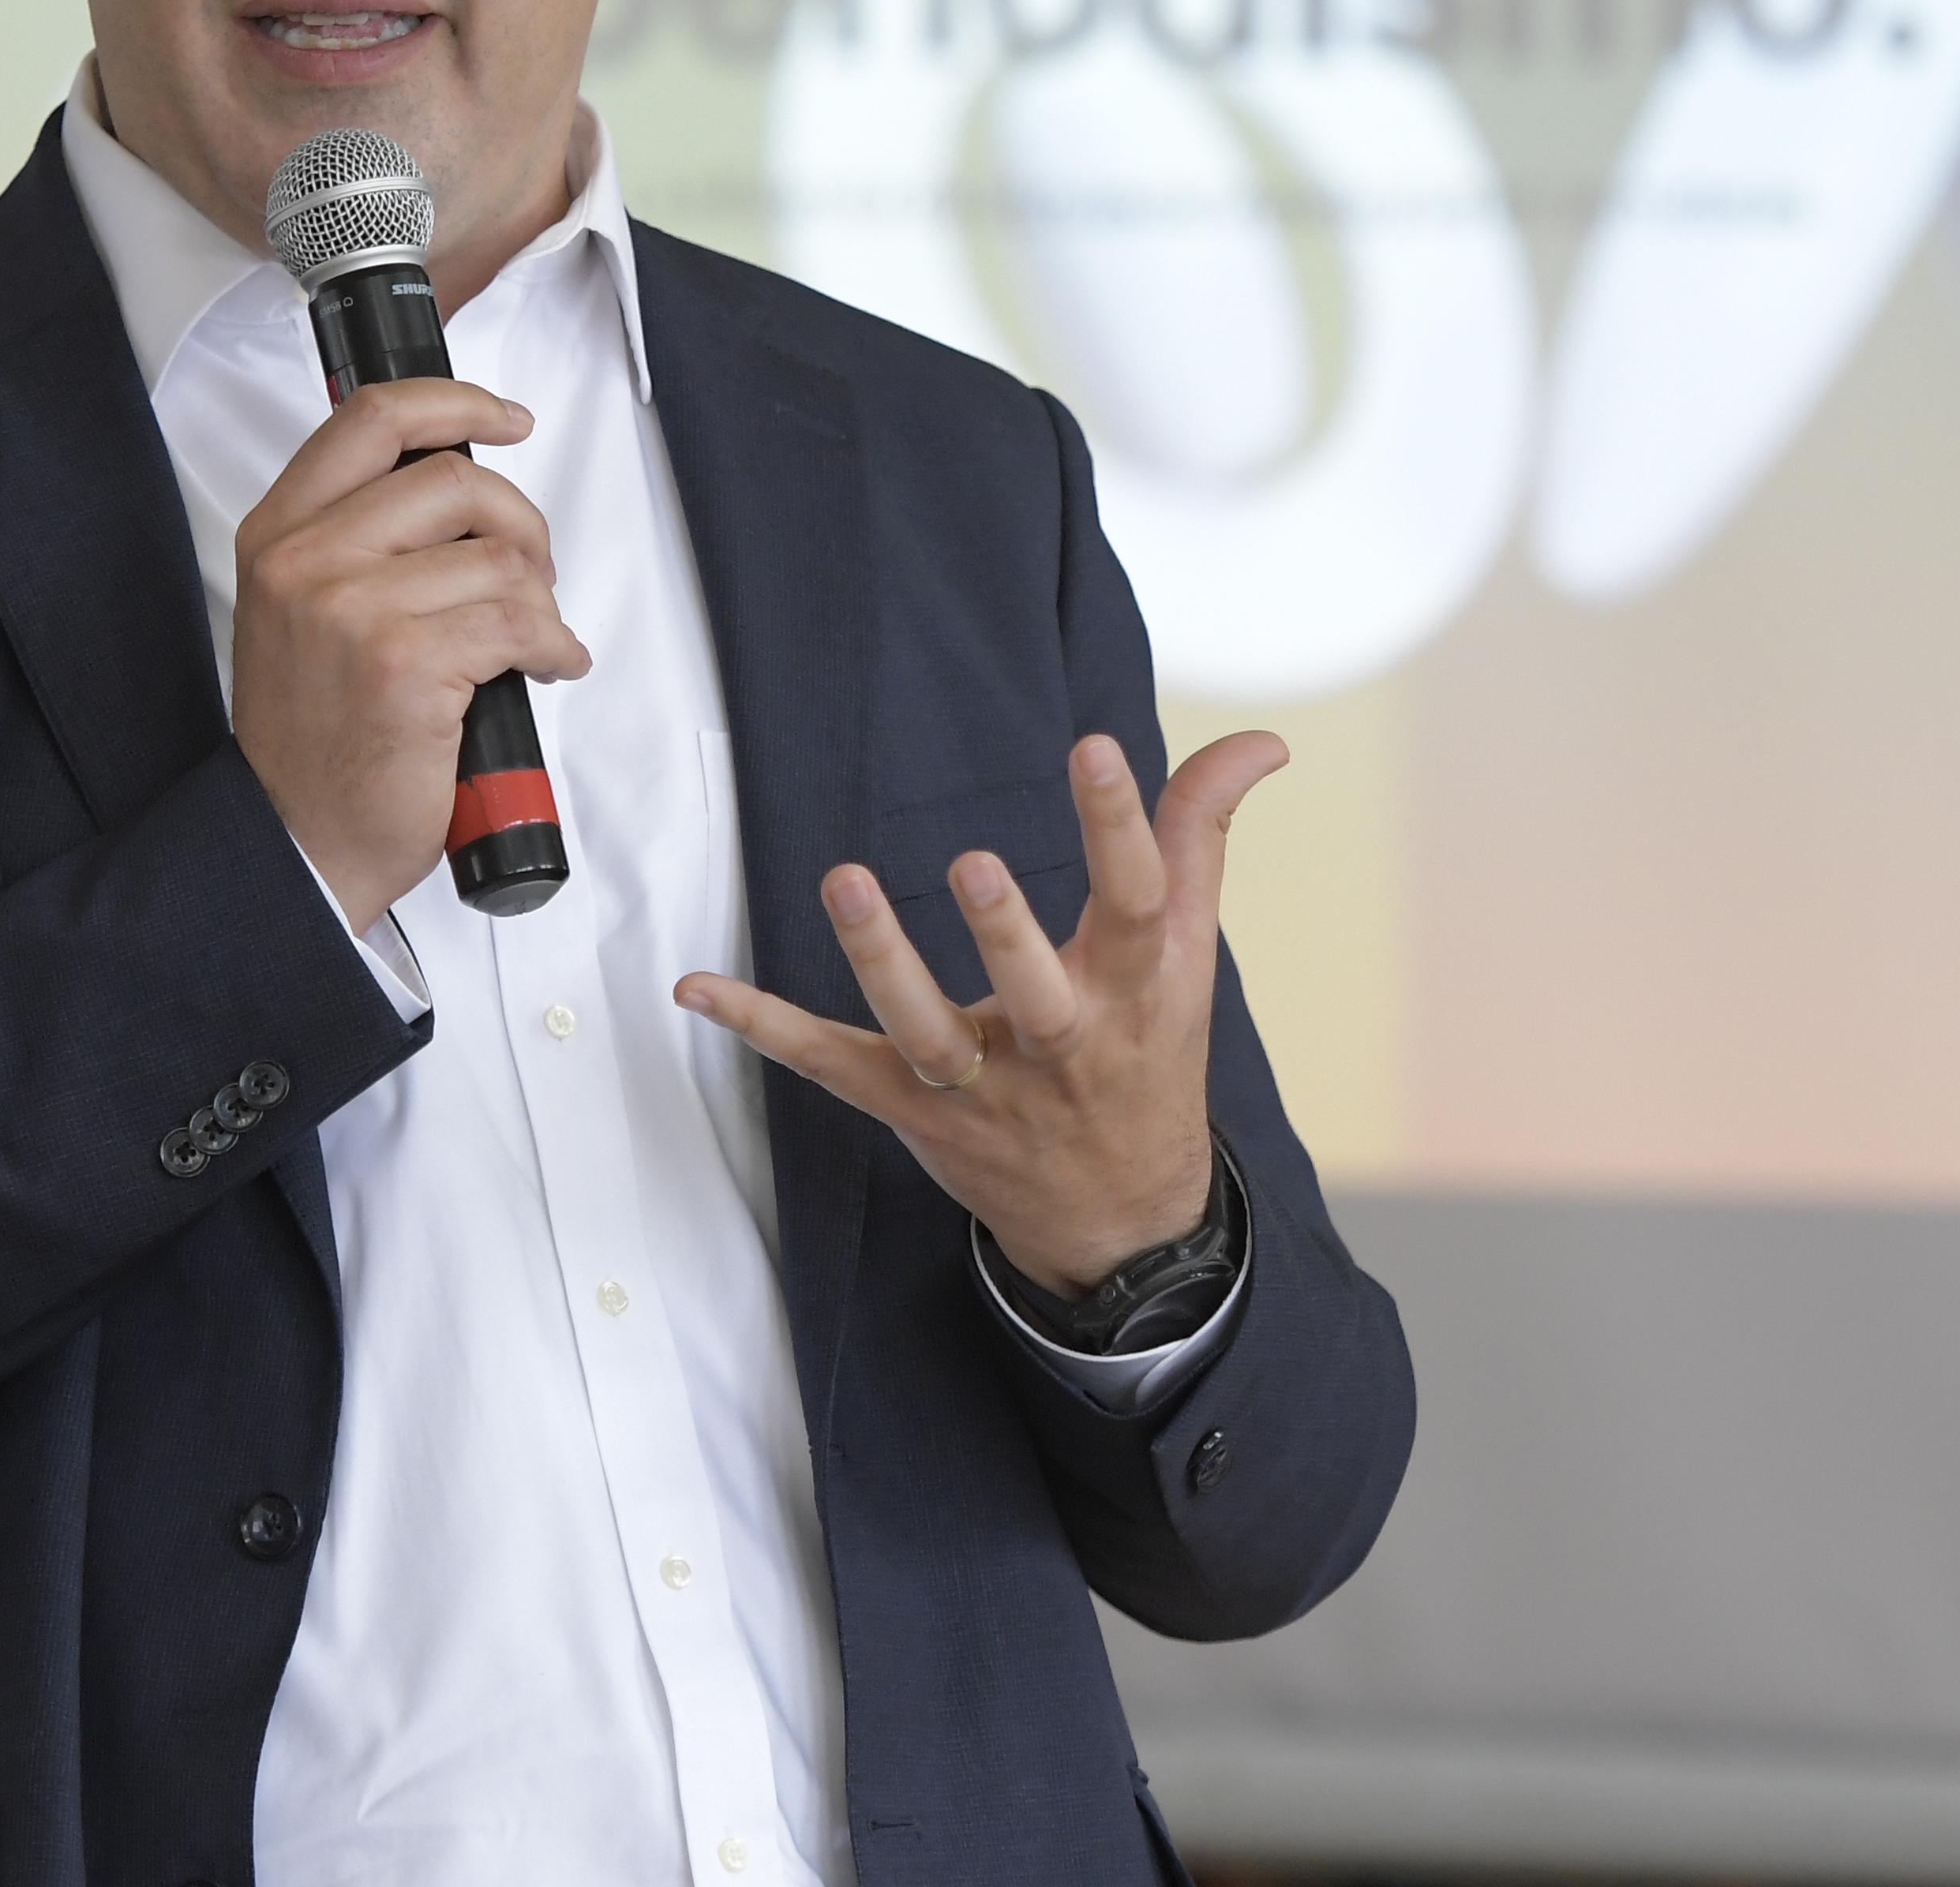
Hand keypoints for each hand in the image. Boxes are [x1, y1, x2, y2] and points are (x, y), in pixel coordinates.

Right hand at [231, 378, 592, 924]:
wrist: (296, 841)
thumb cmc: (313, 739)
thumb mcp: (300, 612)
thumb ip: (355, 540)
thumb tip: (460, 491)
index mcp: (277, 535)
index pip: (370, 420)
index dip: (455, 404)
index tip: (506, 419)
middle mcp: (306, 562)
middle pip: (454, 481)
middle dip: (521, 521)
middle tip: (533, 568)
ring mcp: (353, 612)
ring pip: (498, 559)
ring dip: (541, 600)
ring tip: (532, 637)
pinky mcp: (406, 666)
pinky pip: (519, 623)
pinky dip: (555, 645)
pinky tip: (549, 666)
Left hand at [677, 728, 1287, 1293]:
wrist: (1121, 1220)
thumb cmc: (1148, 1057)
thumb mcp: (1185, 953)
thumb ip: (1199, 835)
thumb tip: (1261, 739)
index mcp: (1137, 992)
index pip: (1138, 901)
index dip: (1120, 825)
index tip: (1096, 745)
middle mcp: (1063, 1045)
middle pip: (1036, 993)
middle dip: (1007, 935)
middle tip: (975, 862)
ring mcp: (982, 1086)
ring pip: (927, 1033)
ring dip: (884, 962)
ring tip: (846, 880)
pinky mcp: (912, 1111)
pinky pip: (831, 1066)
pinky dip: (764, 1027)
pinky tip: (698, 986)